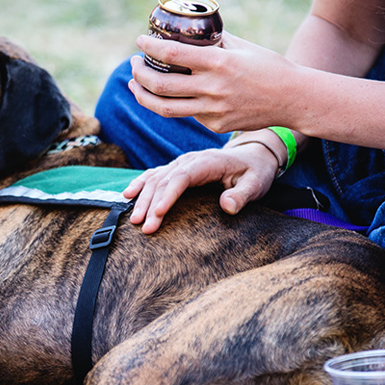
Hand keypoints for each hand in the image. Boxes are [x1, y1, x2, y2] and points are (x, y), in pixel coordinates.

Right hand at [123, 143, 279, 232]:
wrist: (253, 157)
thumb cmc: (255, 172)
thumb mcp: (256, 183)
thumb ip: (243, 195)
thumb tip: (227, 206)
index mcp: (208, 162)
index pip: (182, 177)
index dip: (168, 195)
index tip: (158, 214)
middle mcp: (190, 160)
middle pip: (164, 180)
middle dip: (151, 204)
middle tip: (143, 227)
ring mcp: (181, 164)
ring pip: (155, 179)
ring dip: (143, 199)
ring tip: (133, 220)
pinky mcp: (177, 169)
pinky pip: (154, 175)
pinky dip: (140, 184)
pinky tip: (128, 195)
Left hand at [129, 33, 299, 132]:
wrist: (292, 99)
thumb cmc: (269, 67)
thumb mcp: (241, 46)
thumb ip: (214, 42)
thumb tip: (191, 33)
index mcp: (217, 63)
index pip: (170, 55)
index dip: (149, 48)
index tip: (139, 42)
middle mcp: (212, 88)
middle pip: (159, 85)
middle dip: (138, 74)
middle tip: (133, 64)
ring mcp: (212, 111)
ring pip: (165, 108)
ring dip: (143, 96)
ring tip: (134, 85)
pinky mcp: (215, 126)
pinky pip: (188, 115)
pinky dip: (175, 103)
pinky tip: (172, 95)